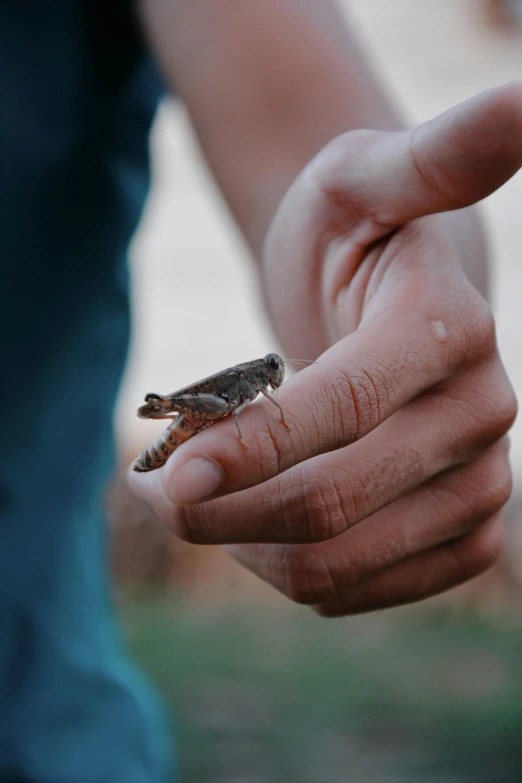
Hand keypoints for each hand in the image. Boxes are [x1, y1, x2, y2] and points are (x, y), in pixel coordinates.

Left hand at [128, 84, 520, 614]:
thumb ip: (430, 159)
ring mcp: (480, 487)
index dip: (250, 447)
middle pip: (331, 501)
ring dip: (243, 546)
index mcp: (452, 327)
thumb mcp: (366, 180)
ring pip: (337, 564)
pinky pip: (359, 591)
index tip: (167, 475)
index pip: (343, 405)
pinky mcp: (464, 538)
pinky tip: (260, 527)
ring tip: (204, 500)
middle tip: (154, 487)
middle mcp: (483, 415)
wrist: (388, 306)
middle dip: (221, 509)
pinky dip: (288, 572)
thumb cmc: (357, 237)